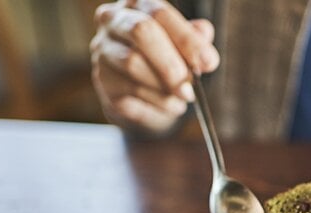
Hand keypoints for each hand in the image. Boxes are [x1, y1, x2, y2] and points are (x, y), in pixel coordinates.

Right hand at [90, 0, 218, 133]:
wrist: (139, 90)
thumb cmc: (165, 57)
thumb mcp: (185, 44)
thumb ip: (197, 42)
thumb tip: (206, 57)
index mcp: (138, 4)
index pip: (160, 14)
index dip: (187, 39)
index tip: (208, 63)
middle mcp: (113, 21)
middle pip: (141, 31)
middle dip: (171, 63)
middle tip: (190, 86)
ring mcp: (103, 50)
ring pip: (133, 64)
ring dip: (164, 87)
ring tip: (181, 97)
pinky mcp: (102, 80)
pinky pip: (130, 92)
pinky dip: (156, 103)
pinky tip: (168, 105)